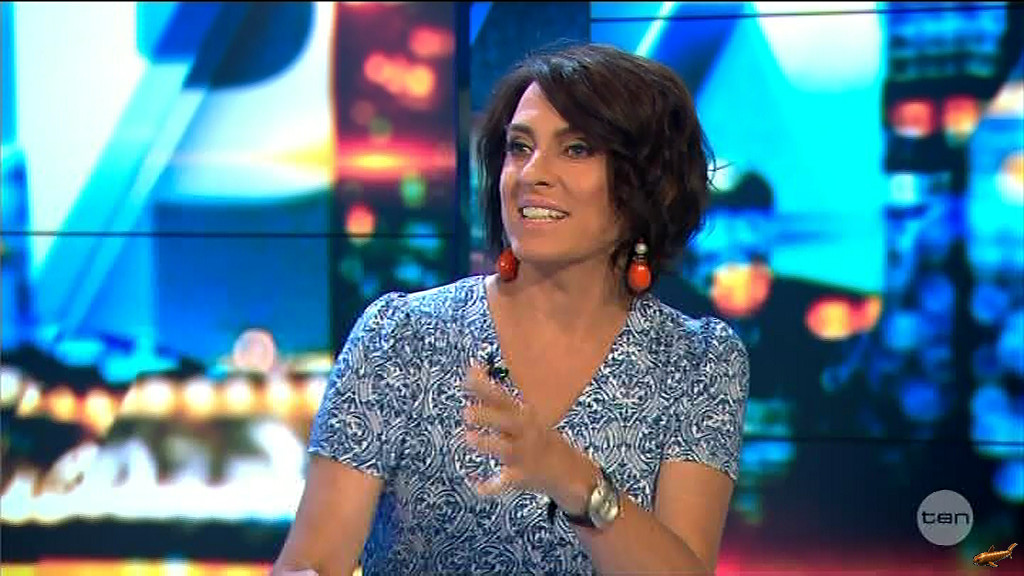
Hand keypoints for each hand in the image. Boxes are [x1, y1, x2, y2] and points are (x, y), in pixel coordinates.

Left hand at [461, 363, 594, 511]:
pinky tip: (477, 486)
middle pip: (508, 421)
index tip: (467, 378)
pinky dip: (491, 486)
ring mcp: (525, 455)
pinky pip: (506, 482)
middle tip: (466, 413)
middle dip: (488, 416)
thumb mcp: (523, 415)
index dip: (485, 387)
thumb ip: (495, 397)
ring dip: (488, 444)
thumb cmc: (538, 438)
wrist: (572, 472)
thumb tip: (472, 366)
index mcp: (524, 415)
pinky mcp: (523, 477)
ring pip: (506, 449)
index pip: (503, 398)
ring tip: (469, 438)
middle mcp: (525, 432)